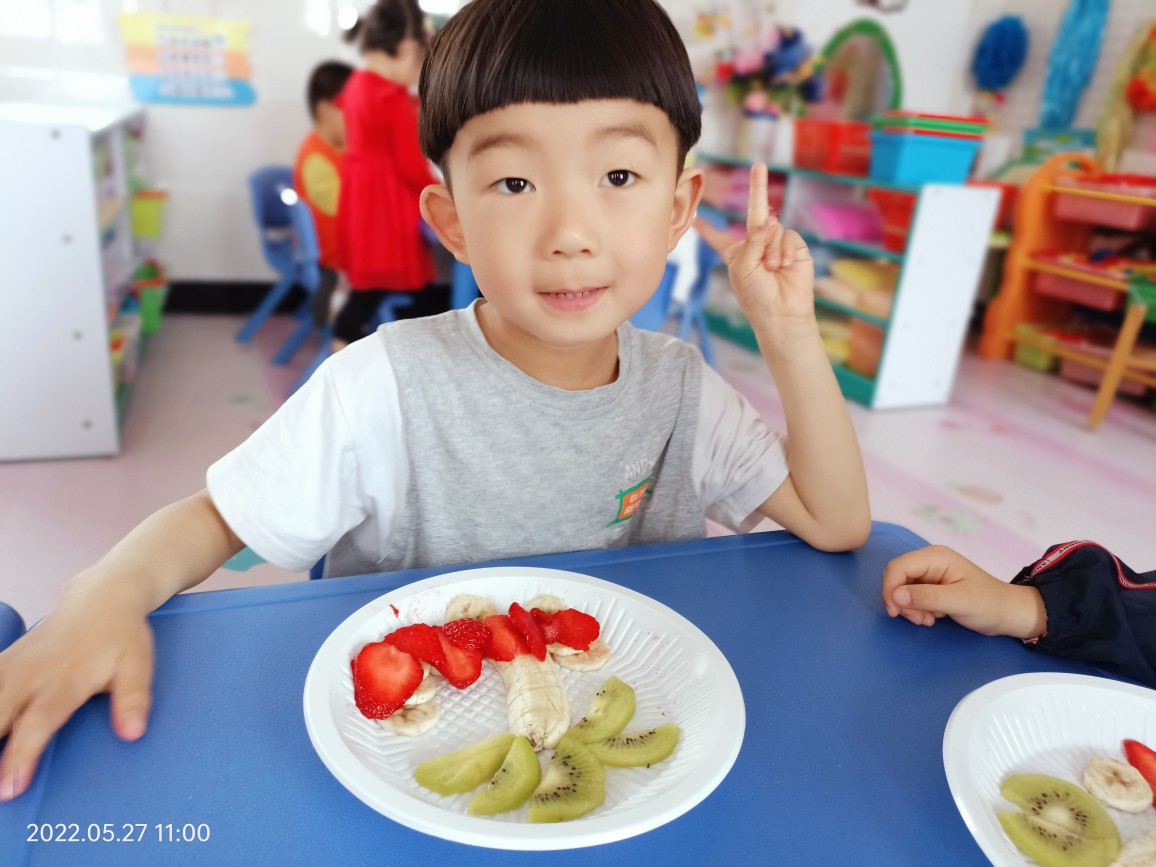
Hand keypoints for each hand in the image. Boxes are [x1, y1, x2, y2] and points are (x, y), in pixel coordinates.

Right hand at [0, 588, 153, 799]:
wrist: (101, 598)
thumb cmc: (121, 637)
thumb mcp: (138, 665)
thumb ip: (134, 699)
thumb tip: (133, 733)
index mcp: (65, 680)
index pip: (38, 723)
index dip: (21, 756)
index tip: (9, 788)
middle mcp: (32, 674)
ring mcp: (13, 666)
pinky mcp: (3, 661)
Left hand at [695, 163, 813, 329]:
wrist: (781, 314)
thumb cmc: (756, 295)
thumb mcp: (743, 266)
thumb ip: (753, 240)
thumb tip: (771, 218)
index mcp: (736, 253)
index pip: (719, 238)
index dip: (708, 229)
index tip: (695, 219)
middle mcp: (756, 245)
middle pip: (756, 214)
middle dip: (758, 188)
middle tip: (759, 165)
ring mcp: (777, 244)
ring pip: (772, 228)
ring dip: (770, 248)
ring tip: (770, 269)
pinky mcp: (795, 247)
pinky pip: (787, 235)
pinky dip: (782, 249)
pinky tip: (782, 266)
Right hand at [881, 545, 1045, 638]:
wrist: (1008, 614)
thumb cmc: (989, 604)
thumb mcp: (959, 601)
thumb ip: (927, 597)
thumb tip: (896, 596)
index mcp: (935, 557)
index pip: (898, 567)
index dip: (890, 589)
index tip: (895, 612)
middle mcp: (929, 561)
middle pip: (897, 577)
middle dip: (901, 601)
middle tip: (918, 619)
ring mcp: (930, 573)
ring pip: (902, 589)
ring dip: (909, 608)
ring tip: (928, 620)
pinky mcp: (931, 586)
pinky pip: (911, 596)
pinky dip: (916, 609)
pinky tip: (931, 617)